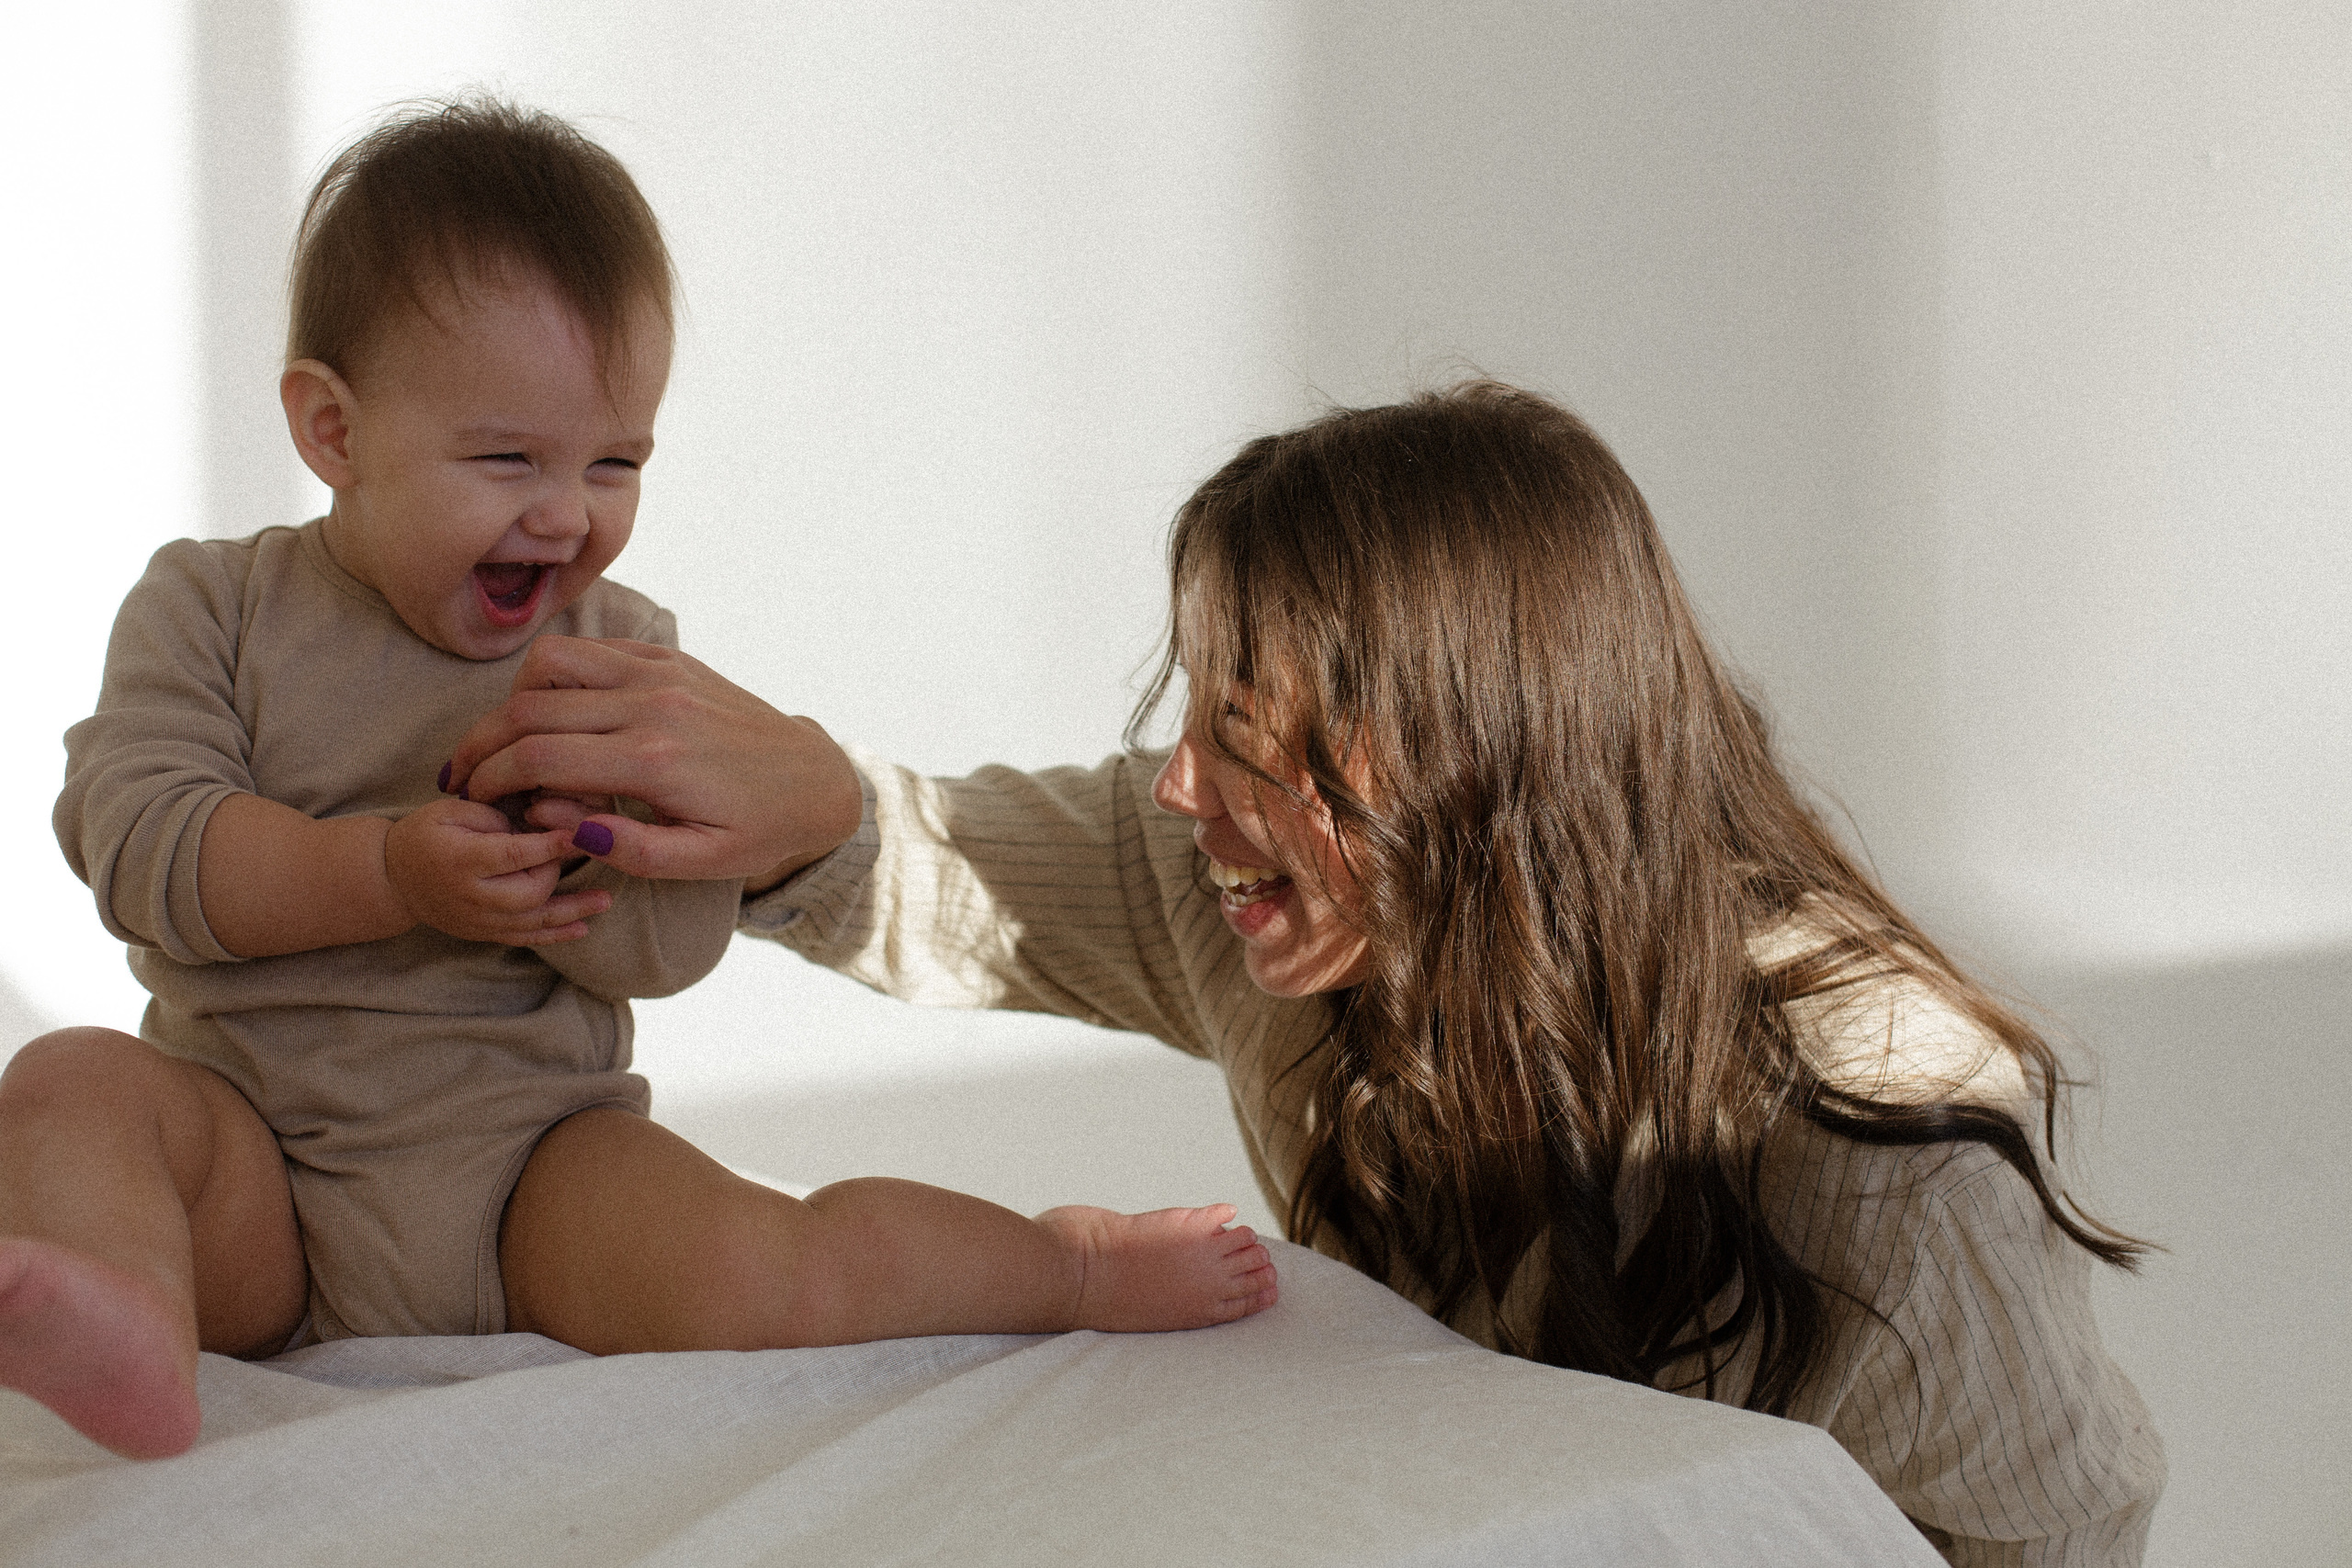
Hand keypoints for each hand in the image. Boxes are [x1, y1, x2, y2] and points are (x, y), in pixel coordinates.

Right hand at [383, 797, 613, 944]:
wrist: (392, 878)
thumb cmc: (425, 834)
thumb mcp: (450, 810)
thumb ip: (493, 815)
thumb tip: (537, 824)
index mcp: (461, 859)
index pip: (515, 854)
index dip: (552, 844)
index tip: (585, 830)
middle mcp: (471, 896)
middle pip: (530, 891)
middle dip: (557, 869)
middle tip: (573, 848)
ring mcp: (478, 920)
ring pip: (533, 921)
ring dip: (573, 910)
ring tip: (605, 900)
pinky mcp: (484, 933)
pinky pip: (524, 939)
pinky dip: (555, 935)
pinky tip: (582, 928)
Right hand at [444, 637, 861, 886]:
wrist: (815, 778)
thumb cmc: (758, 828)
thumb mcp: (700, 863)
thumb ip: (628, 849)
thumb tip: (564, 822)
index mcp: (654, 760)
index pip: (537, 758)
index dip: (489, 779)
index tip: (472, 800)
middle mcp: (651, 704)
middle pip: (529, 707)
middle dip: (482, 743)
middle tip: (464, 774)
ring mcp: (660, 672)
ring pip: (553, 662)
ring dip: (514, 701)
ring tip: (506, 743)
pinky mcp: (669, 658)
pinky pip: (592, 649)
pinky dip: (557, 675)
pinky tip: (552, 713)